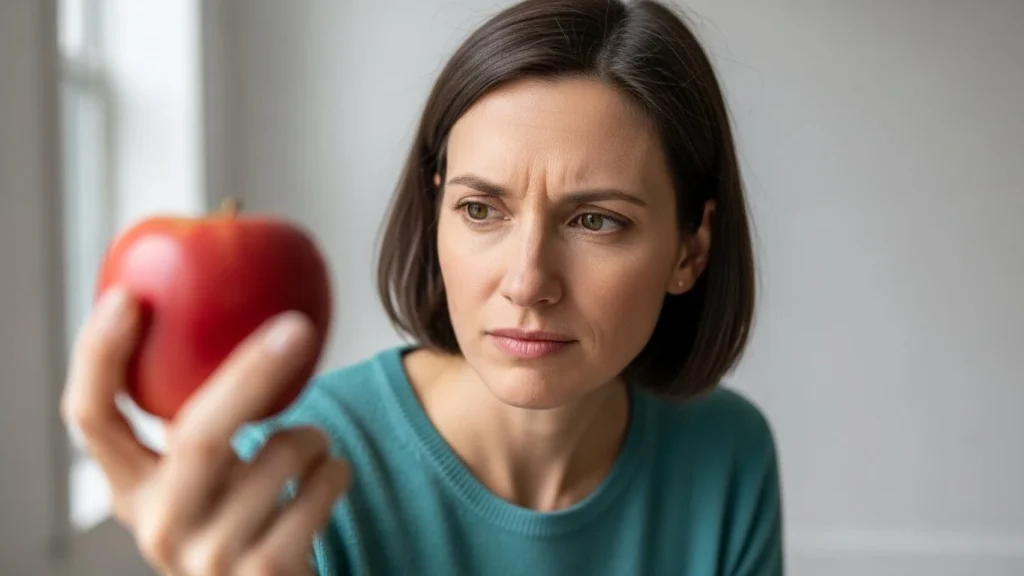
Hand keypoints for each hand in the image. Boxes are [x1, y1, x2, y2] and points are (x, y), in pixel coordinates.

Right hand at [61, 288, 350, 574]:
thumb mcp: (204, 471)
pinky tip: (325, 480)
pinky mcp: (263, 573)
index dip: (99, 356)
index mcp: (131, 487)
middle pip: (196, 435)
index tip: (128, 297)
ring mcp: (209, 557)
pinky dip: (335, 470)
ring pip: (278, 456)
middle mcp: (158, 524)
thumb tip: (231, 300)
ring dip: (311, 435)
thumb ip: (200, 410)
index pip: (91, 419)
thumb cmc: (243, 512)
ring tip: (309, 447)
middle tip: (296, 327)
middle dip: (250, 374)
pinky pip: (318, 488)